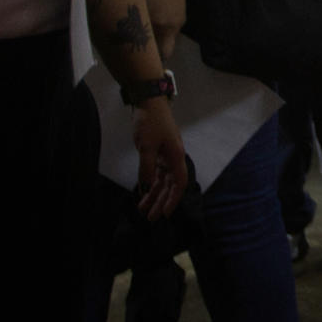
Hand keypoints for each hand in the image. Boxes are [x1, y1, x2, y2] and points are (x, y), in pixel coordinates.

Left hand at [132, 98, 186, 220]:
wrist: (149, 103)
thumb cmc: (150, 122)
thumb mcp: (146, 146)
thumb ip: (147, 167)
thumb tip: (146, 186)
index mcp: (176, 157)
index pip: (178, 183)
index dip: (173, 200)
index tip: (164, 214)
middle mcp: (174, 159)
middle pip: (170, 186)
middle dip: (161, 202)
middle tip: (151, 218)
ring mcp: (166, 157)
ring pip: (162, 181)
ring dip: (154, 195)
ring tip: (143, 210)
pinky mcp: (158, 153)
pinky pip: (155, 174)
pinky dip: (149, 184)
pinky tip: (142, 194)